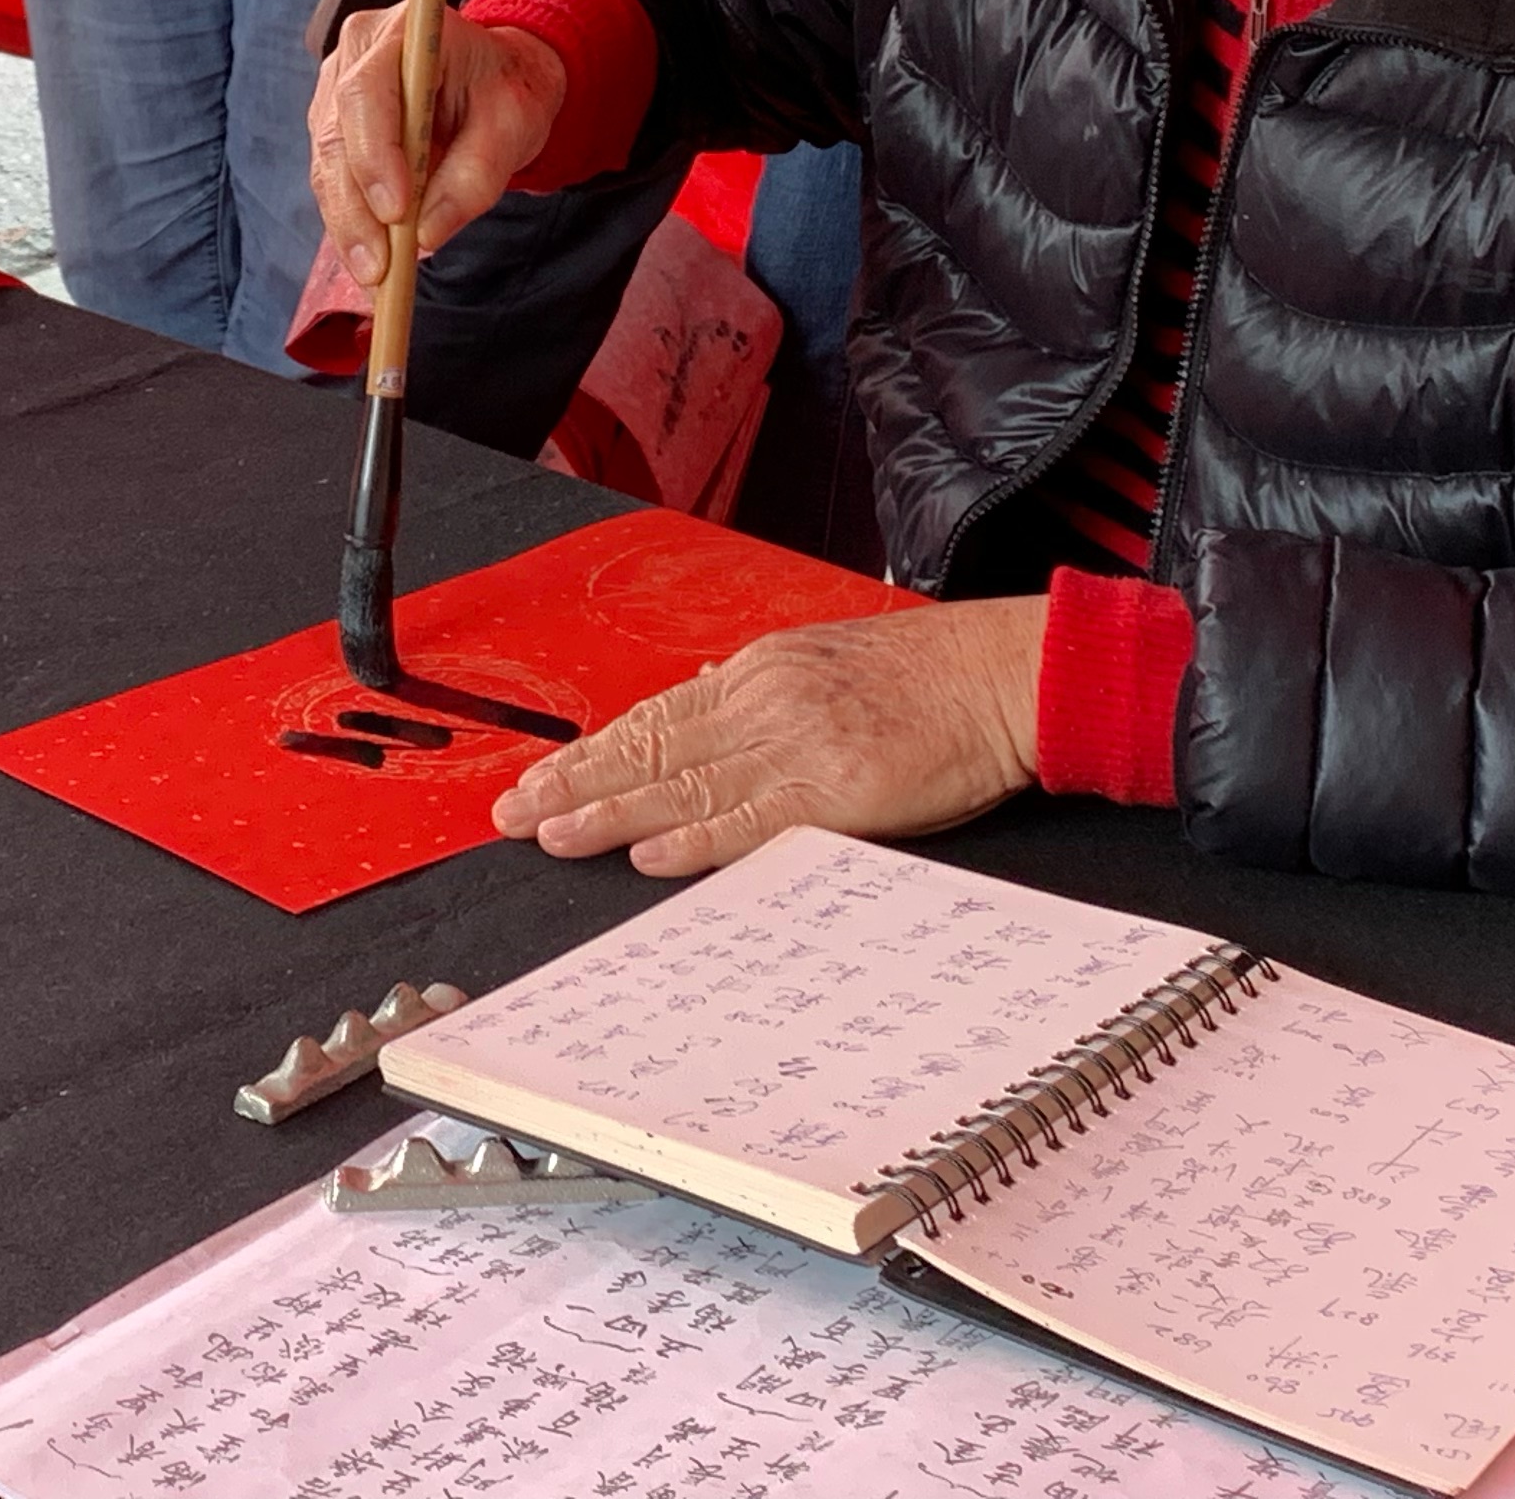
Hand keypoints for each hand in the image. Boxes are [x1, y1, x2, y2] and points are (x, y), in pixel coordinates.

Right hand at [311, 8, 568, 284]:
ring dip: (348, 225)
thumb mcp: (514, 127)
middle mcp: (357, 53)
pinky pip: (333, 180)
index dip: (374, 154)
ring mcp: (336, 88)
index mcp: (406, 32)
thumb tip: (427, 235)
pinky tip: (369, 263)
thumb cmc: (505, 90)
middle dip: (356, 208)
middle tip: (378, 268)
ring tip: (375, 277)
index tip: (396, 212)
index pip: (367, 92)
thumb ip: (476, 177)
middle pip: (337, 134)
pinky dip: (350, 223)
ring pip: (328, 164)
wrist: (494, 79)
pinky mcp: (334, 126)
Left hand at [489, 599, 1047, 875]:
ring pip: (682, 783)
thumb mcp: (826, 663)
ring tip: (553, 835)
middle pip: (649, 747)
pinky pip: (749, 818)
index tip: (539, 777)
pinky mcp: (835, 789)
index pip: (654, 715)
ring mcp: (797, 744)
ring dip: (609, 813)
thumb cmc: (929, 676)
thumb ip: (761, 689)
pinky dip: (693, 836)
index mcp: (759, 671)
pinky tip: (646, 852)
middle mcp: (764, 701)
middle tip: (512, 814)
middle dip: (574, 782)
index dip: (591, 751)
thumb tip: (698, 698)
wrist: (1002, 675)